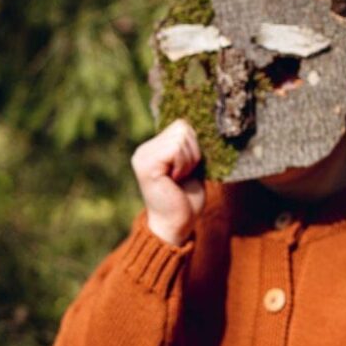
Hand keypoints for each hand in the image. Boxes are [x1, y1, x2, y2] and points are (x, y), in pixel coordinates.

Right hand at [131, 119, 205, 245]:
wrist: (177, 224)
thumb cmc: (186, 198)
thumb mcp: (191, 165)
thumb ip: (189, 145)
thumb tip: (202, 122)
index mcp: (154, 147)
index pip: (182, 125)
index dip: (194, 145)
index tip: (188, 168)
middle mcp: (144, 149)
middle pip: (182, 128)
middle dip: (193, 152)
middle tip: (183, 174)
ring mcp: (143, 156)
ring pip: (181, 138)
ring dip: (189, 160)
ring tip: (179, 178)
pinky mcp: (146, 165)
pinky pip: (175, 150)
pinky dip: (184, 164)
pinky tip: (175, 179)